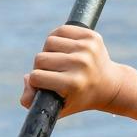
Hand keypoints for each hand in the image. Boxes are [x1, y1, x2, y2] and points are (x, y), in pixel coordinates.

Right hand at [21, 25, 136, 116]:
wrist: (110, 85)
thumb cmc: (79, 97)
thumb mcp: (57, 106)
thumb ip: (34, 101)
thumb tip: (25, 84)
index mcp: (72, 83)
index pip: (36, 76)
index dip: (36, 82)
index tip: (45, 85)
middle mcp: (80, 64)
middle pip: (40, 58)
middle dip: (41, 67)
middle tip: (52, 73)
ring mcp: (87, 48)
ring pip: (49, 42)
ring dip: (49, 51)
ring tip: (58, 60)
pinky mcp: (91, 36)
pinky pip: (61, 30)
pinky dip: (58, 38)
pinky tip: (63, 48)